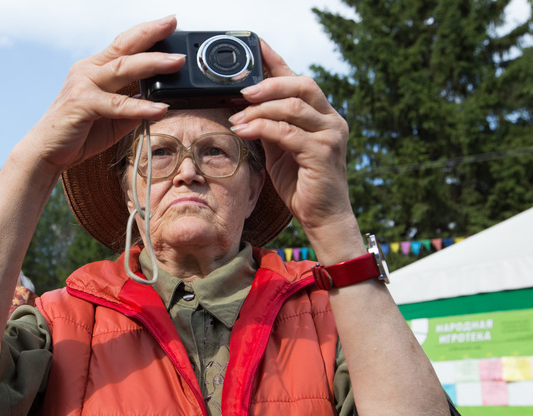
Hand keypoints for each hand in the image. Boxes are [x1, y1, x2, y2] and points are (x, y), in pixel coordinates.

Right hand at [22, 16, 184, 173]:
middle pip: (124, 48)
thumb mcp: (112, 119)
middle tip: (173, 23)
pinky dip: (141, 106)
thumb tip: (158, 103)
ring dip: (152, 63)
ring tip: (176, 62)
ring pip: (122, 68)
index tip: (168, 22)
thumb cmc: (76, 133)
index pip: (123, 44)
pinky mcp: (83, 105)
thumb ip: (133, 108)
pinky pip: (118, 104)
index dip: (145, 32)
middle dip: (151, 34)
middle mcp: (87, 72)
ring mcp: (84, 86)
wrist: (46, 151)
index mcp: (94, 70)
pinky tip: (160, 107)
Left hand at [229, 40, 352, 236]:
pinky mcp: (323, 153)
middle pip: (301, 85)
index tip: (256, 47)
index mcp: (321, 115)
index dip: (278, 62)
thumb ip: (270, 126)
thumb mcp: (281, 149)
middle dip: (269, 84)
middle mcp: (331, 120)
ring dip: (260, 109)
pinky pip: (288, 133)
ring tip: (238, 117)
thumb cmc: (302, 184)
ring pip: (293, 107)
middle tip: (242, 91)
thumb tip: (244, 106)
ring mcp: (330, 135)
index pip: (299, 80)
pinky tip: (244, 131)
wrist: (322, 216)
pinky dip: (262, 128)